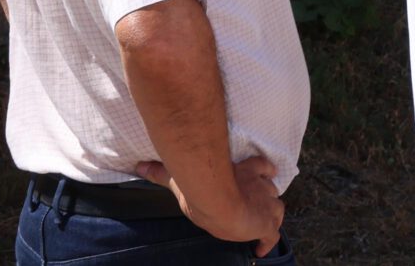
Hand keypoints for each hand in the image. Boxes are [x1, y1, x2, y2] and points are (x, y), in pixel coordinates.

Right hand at [134, 154, 283, 255]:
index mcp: (245, 171)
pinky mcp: (266, 223)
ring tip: (262, 223)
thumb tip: (138, 166)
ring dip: (270, 214)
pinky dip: (268, 241)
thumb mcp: (180, 177)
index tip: (266, 173)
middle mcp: (259, 185)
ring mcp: (265, 204)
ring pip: (276, 208)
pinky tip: (262, 249)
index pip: (261, 167)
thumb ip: (161, 172)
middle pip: (270, 188)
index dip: (263, 171)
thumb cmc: (200, 185)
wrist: (217, 200)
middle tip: (256, 204)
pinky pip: (272, 234)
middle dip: (265, 195)